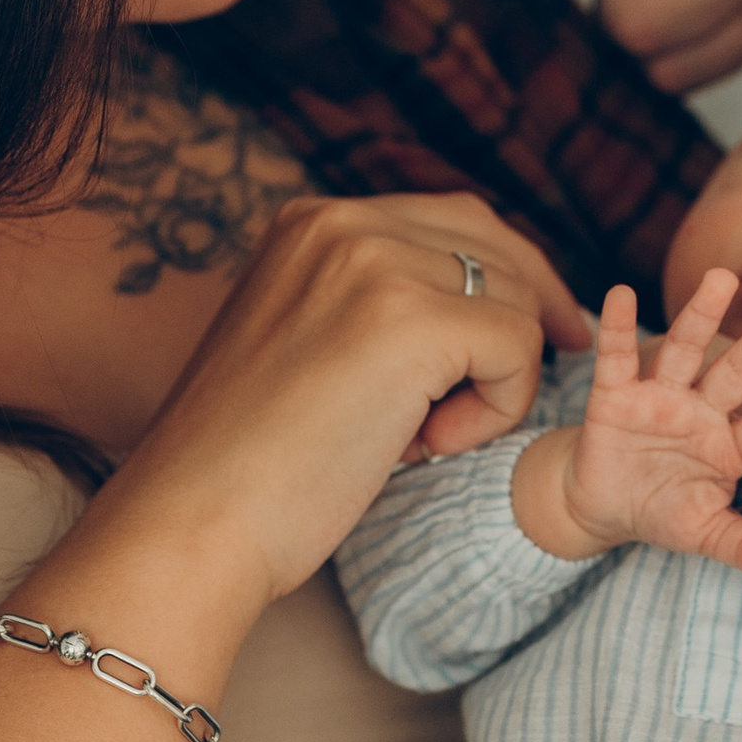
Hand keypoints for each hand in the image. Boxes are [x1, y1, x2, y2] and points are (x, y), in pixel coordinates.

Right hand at [97, 191, 591, 615]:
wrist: (193, 522)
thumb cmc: (247, 461)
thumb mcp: (305, 341)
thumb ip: (372, 301)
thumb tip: (488, 300)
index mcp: (311, 220)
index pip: (456, 220)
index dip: (513, 279)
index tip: (548, 334)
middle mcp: (342, 222)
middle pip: (498, 249)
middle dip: (526, 323)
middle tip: (508, 400)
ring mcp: (375, 263)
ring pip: (513, 303)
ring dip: (493, 381)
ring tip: (420, 438)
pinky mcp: (410, 321)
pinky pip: (517, 349)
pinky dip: (496, 410)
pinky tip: (426, 447)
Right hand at [513, 276, 741, 570]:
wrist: (606, 504)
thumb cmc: (665, 510)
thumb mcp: (700, 532)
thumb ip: (736, 542)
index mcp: (729, 444)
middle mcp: (701, 410)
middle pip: (736, 374)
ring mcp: (659, 396)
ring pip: (685, 350)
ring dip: (700, 315)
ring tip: (720, 277)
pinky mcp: (615, 395)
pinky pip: (616, 357)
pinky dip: (616, 327)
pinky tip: (620, 293)